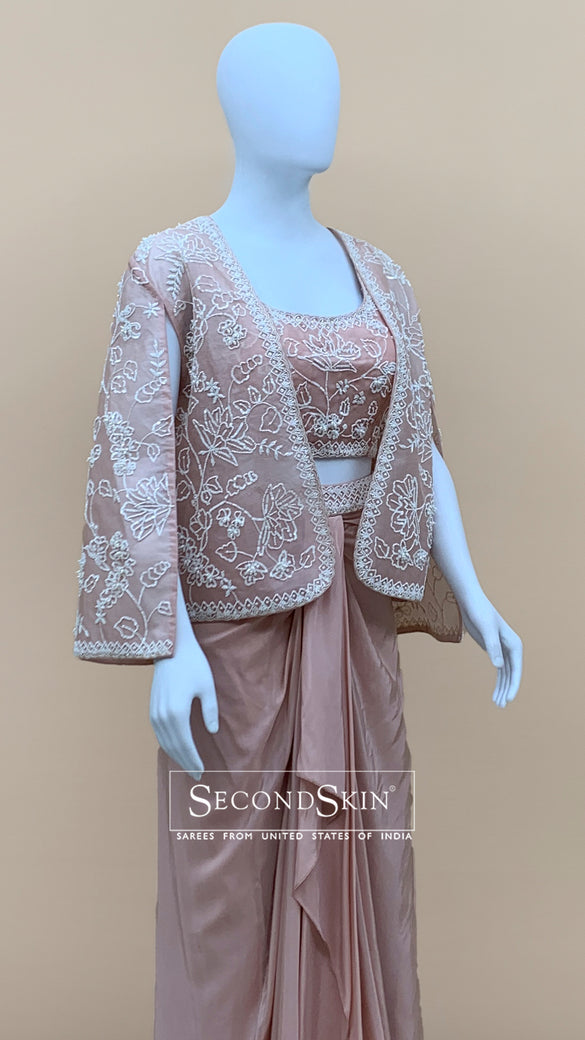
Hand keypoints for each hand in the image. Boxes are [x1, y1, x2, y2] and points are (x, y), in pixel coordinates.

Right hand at [150, 640, 218, 780]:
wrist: (170, 647)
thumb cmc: (192, 664)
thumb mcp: (207, 687)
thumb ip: (210, 711)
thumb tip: (212, 731)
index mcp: (177, 713)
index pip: (186, 745)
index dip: (193, 760)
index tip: (202, 772)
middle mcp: (162, 717)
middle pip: (173, 747)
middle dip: (185, 762)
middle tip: (196, 775)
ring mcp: (154, 713)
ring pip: (164, 742)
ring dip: (176, 755)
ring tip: (188, 765)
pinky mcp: (152, 708)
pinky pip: (159, 733)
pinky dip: (168, 744)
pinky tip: (176, 748)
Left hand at [460, 592, 522, 706]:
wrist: (471, 602)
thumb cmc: (479, 612)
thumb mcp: (486, 630)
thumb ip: (493, 647)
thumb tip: (499, 666)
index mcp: (514, 644)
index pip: (516, 669)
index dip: (513, 685)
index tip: (509, 699)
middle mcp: (511, 648)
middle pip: (512, 674)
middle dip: (507, 690)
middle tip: (501, 705)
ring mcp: (503, 650)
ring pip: (506, 674)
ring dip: (502, 688)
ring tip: (497, 704)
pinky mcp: (493, 650)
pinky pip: (499, 670)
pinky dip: (498, 682)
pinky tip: (495, 693)